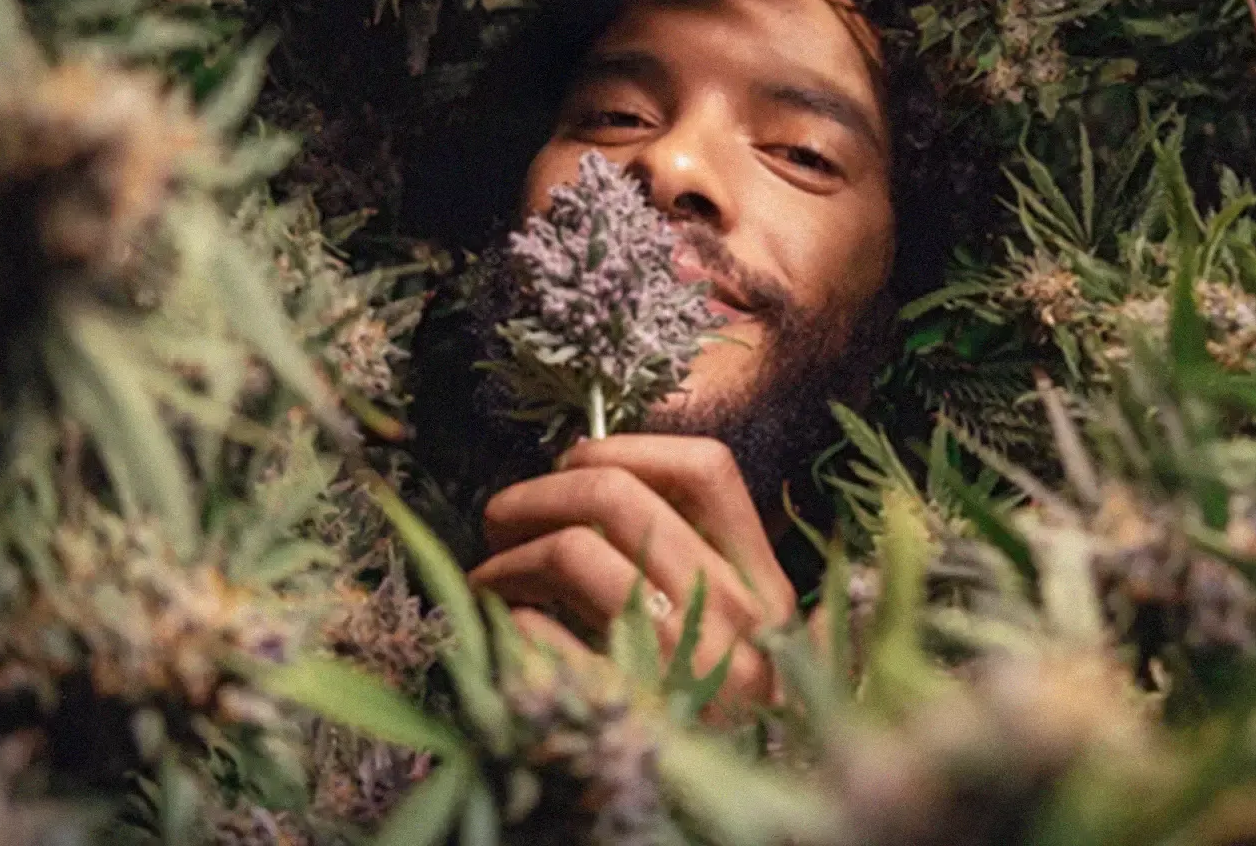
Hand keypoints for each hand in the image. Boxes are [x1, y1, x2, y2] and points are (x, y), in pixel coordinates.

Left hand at [467, 434, 796, 709]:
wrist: (731, 824)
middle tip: (497, 522)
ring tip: (489, 580)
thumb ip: (687, 560)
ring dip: (507, 557)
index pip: (706, 470)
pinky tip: (510, 633)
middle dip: (533, 496)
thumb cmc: (707, 720)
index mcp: (765, 590)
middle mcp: (739, 622)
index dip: (623, 447)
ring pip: (575, 551)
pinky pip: (544, 633)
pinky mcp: (627, 714)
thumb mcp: (726, 634)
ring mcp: (687, 670)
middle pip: (616, 496)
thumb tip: (590, 473)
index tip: (570, 464)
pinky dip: (512, 620)